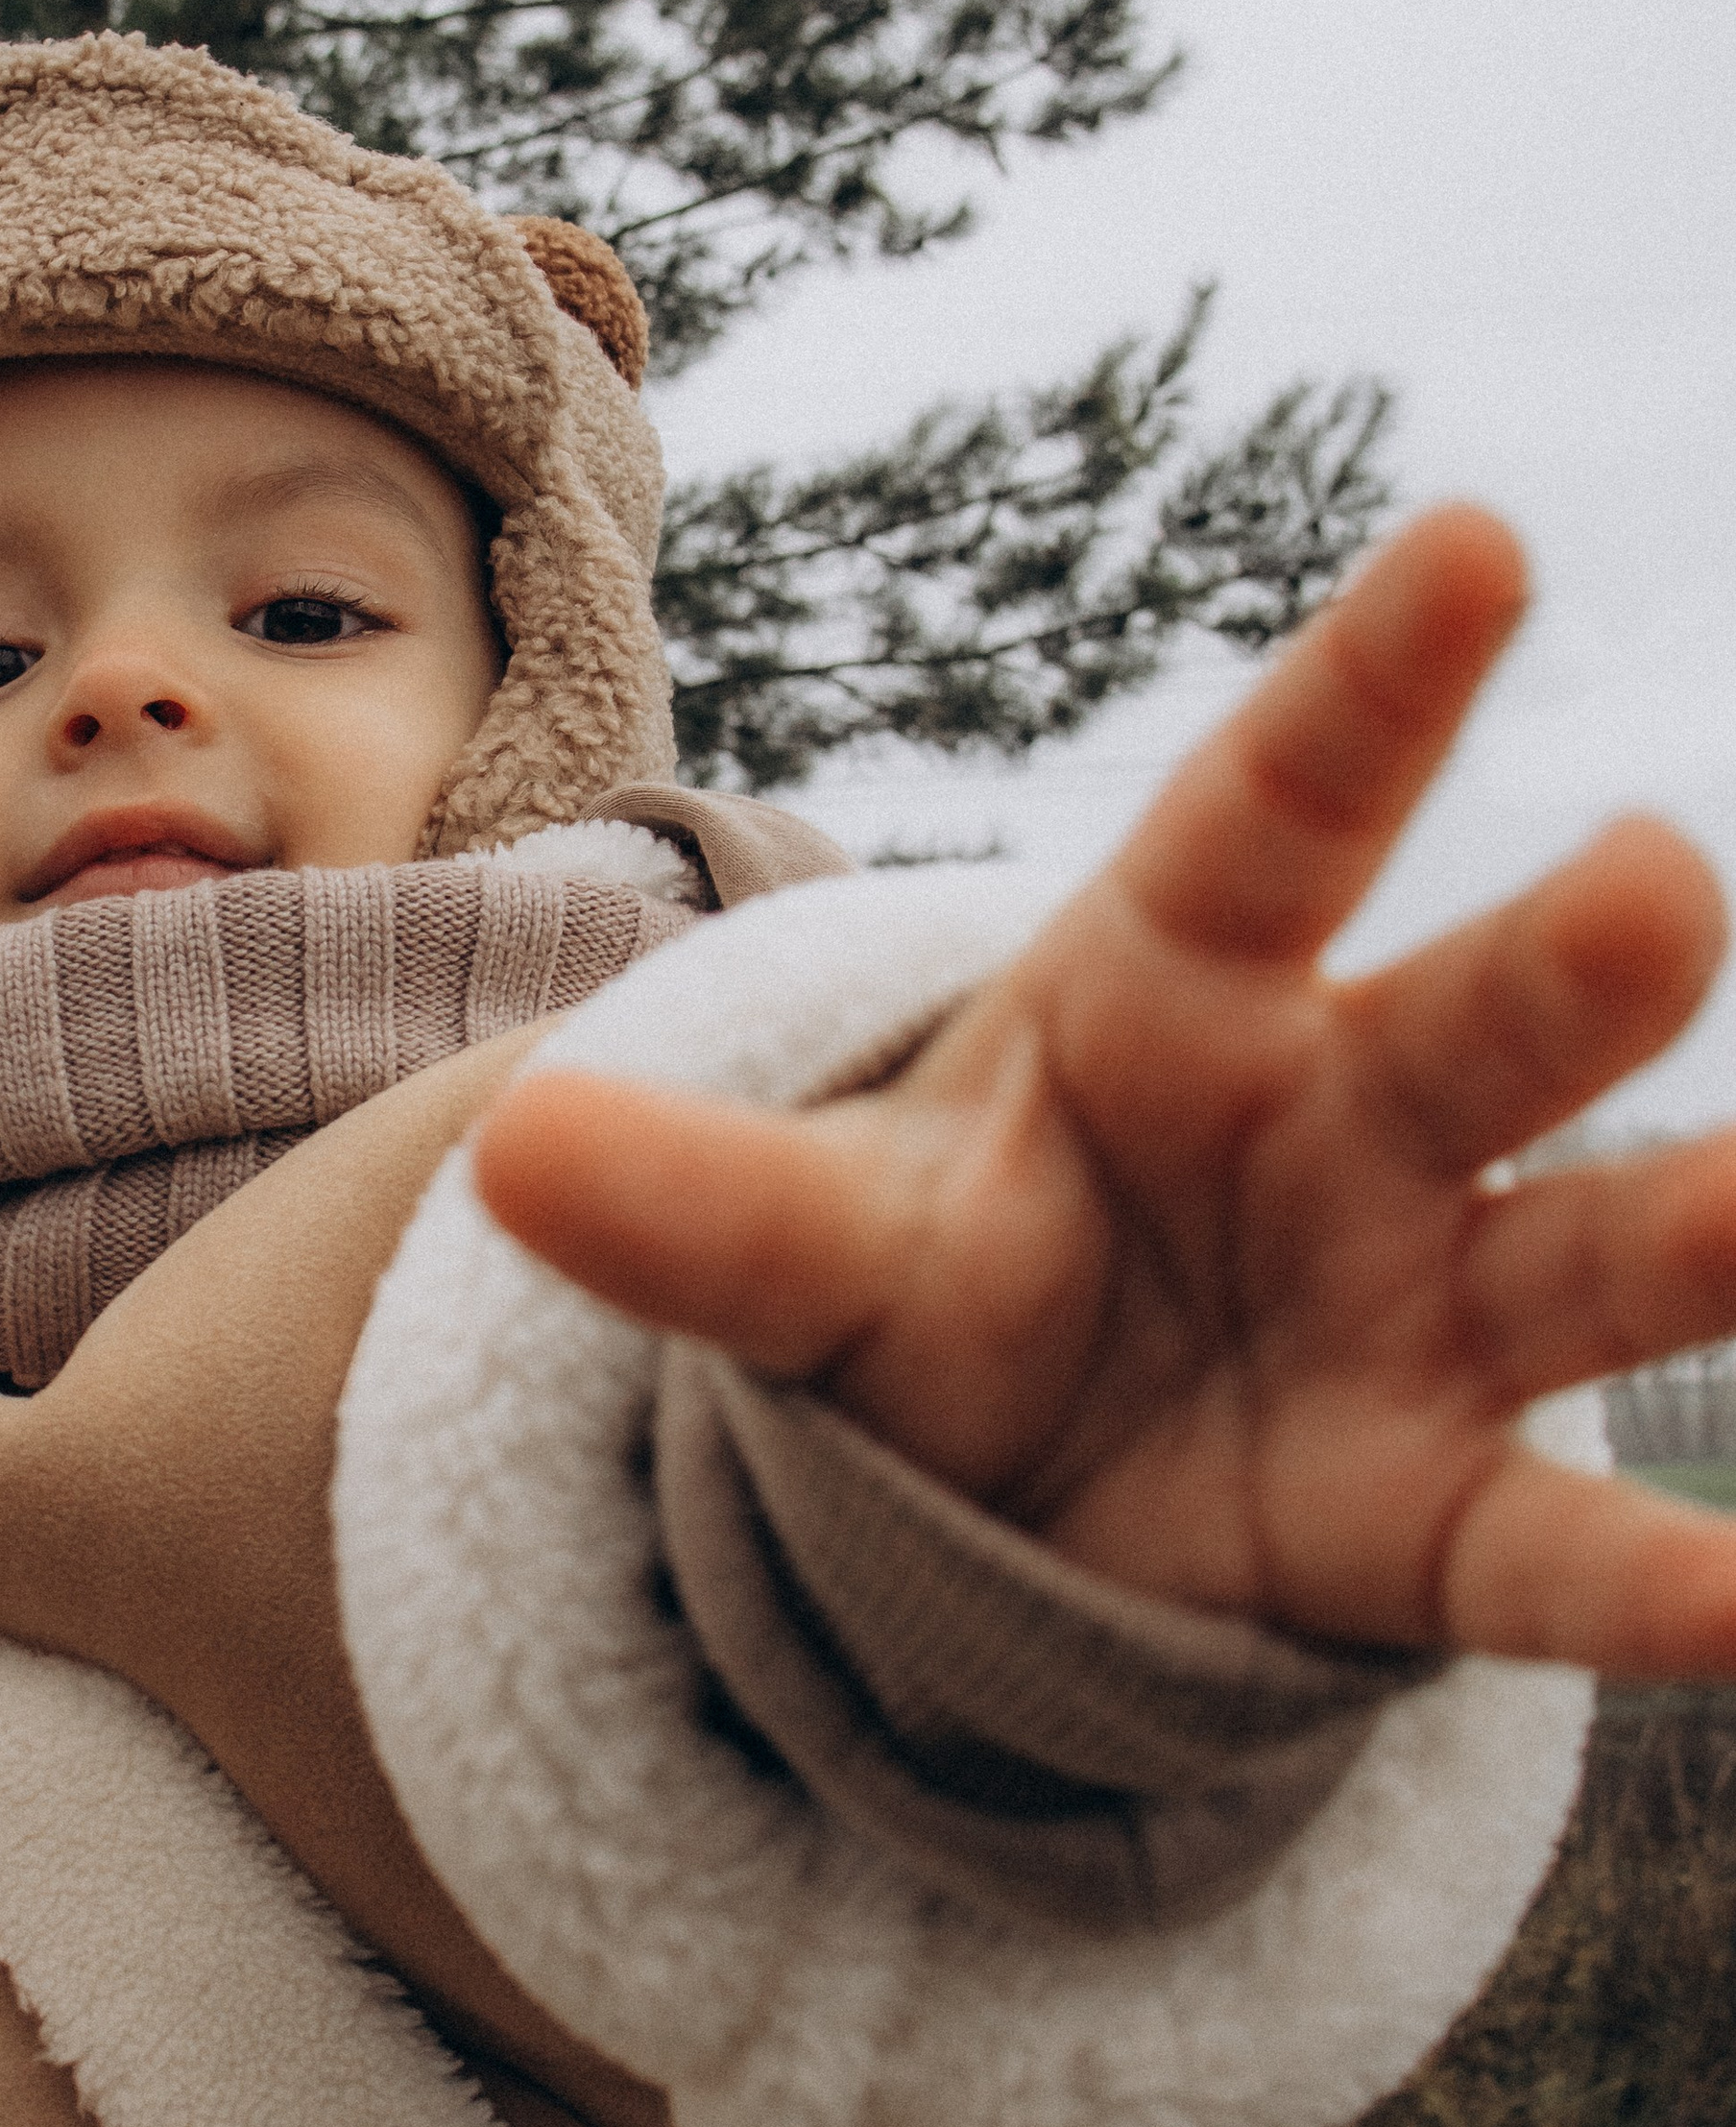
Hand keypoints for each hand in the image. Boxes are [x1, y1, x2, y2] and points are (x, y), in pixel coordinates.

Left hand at [474, 508, 1735, 1675]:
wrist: (994, 1467)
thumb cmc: (934, 1269)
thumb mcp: (806, 1241)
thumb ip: (695, 1208)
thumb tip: (508, 1154)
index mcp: (1169, 990)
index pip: (1267, 816)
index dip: (1366, 690)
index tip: (1478, 545)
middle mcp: (1337, 1122)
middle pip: (1464, 1025)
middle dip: (1567, 960)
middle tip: (1657, 883)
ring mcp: (1412, 1314)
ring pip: (1578, 1254)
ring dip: (1694, 1230)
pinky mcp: (1422, 1517)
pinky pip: (1542, 1554)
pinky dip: (1653, 1581)